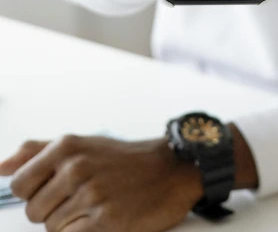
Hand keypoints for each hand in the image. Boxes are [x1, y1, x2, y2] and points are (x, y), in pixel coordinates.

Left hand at [0, 135, 201, 231]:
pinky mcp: (107, 221)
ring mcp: (91, 195)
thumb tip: (0, 167)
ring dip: (71, 225)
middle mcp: (76, 168)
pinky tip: (103, 219)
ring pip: (53, 229)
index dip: (33, 193)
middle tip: (82, 198)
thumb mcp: (81, 144)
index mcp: (66, 147)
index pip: (19, 184)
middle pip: (34, 211)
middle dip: (53, 211)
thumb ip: (37, 152)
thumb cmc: (121, 159)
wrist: (170, 169)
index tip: (53, 190)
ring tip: (97, 207)